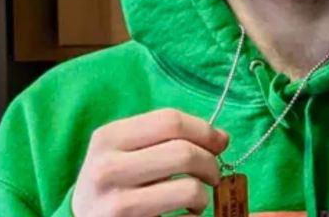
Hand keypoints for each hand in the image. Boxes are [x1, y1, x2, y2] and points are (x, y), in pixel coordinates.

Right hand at [71, 108, 228, 216]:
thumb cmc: (113, 181)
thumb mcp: (124, 150)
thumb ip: (166, 137)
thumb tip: (222, 138)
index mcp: (108, 138)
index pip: (170, 121)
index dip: (204, 130)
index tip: (219, 143)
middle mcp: (107, 169)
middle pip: (184, 153)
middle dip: (211, 163)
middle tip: (212, 174)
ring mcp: (116, 205)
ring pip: (190, 189)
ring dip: (204, 195)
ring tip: (196, 199)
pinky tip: (182, 216)